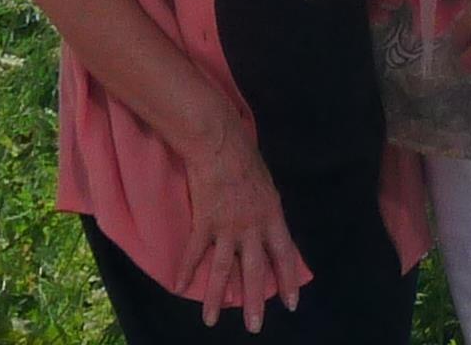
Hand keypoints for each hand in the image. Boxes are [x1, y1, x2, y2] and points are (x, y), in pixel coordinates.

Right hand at [177, 134, 313, 328]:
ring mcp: (227, 227)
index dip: (288, 280)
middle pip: (255, 270)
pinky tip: (179, 285)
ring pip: (223, 269)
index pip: (285, 255)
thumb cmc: (246, 159)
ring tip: (211, 321)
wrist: (219, 144)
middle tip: (255, 327)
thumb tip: (270, 230)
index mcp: (272, 217)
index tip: (291, 303)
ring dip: (216, 297)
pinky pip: (195, 252)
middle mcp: (252, 227)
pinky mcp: (204, 222)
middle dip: (255, 302)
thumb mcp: (268, 187)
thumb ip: (268, 212)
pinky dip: (186, 269)